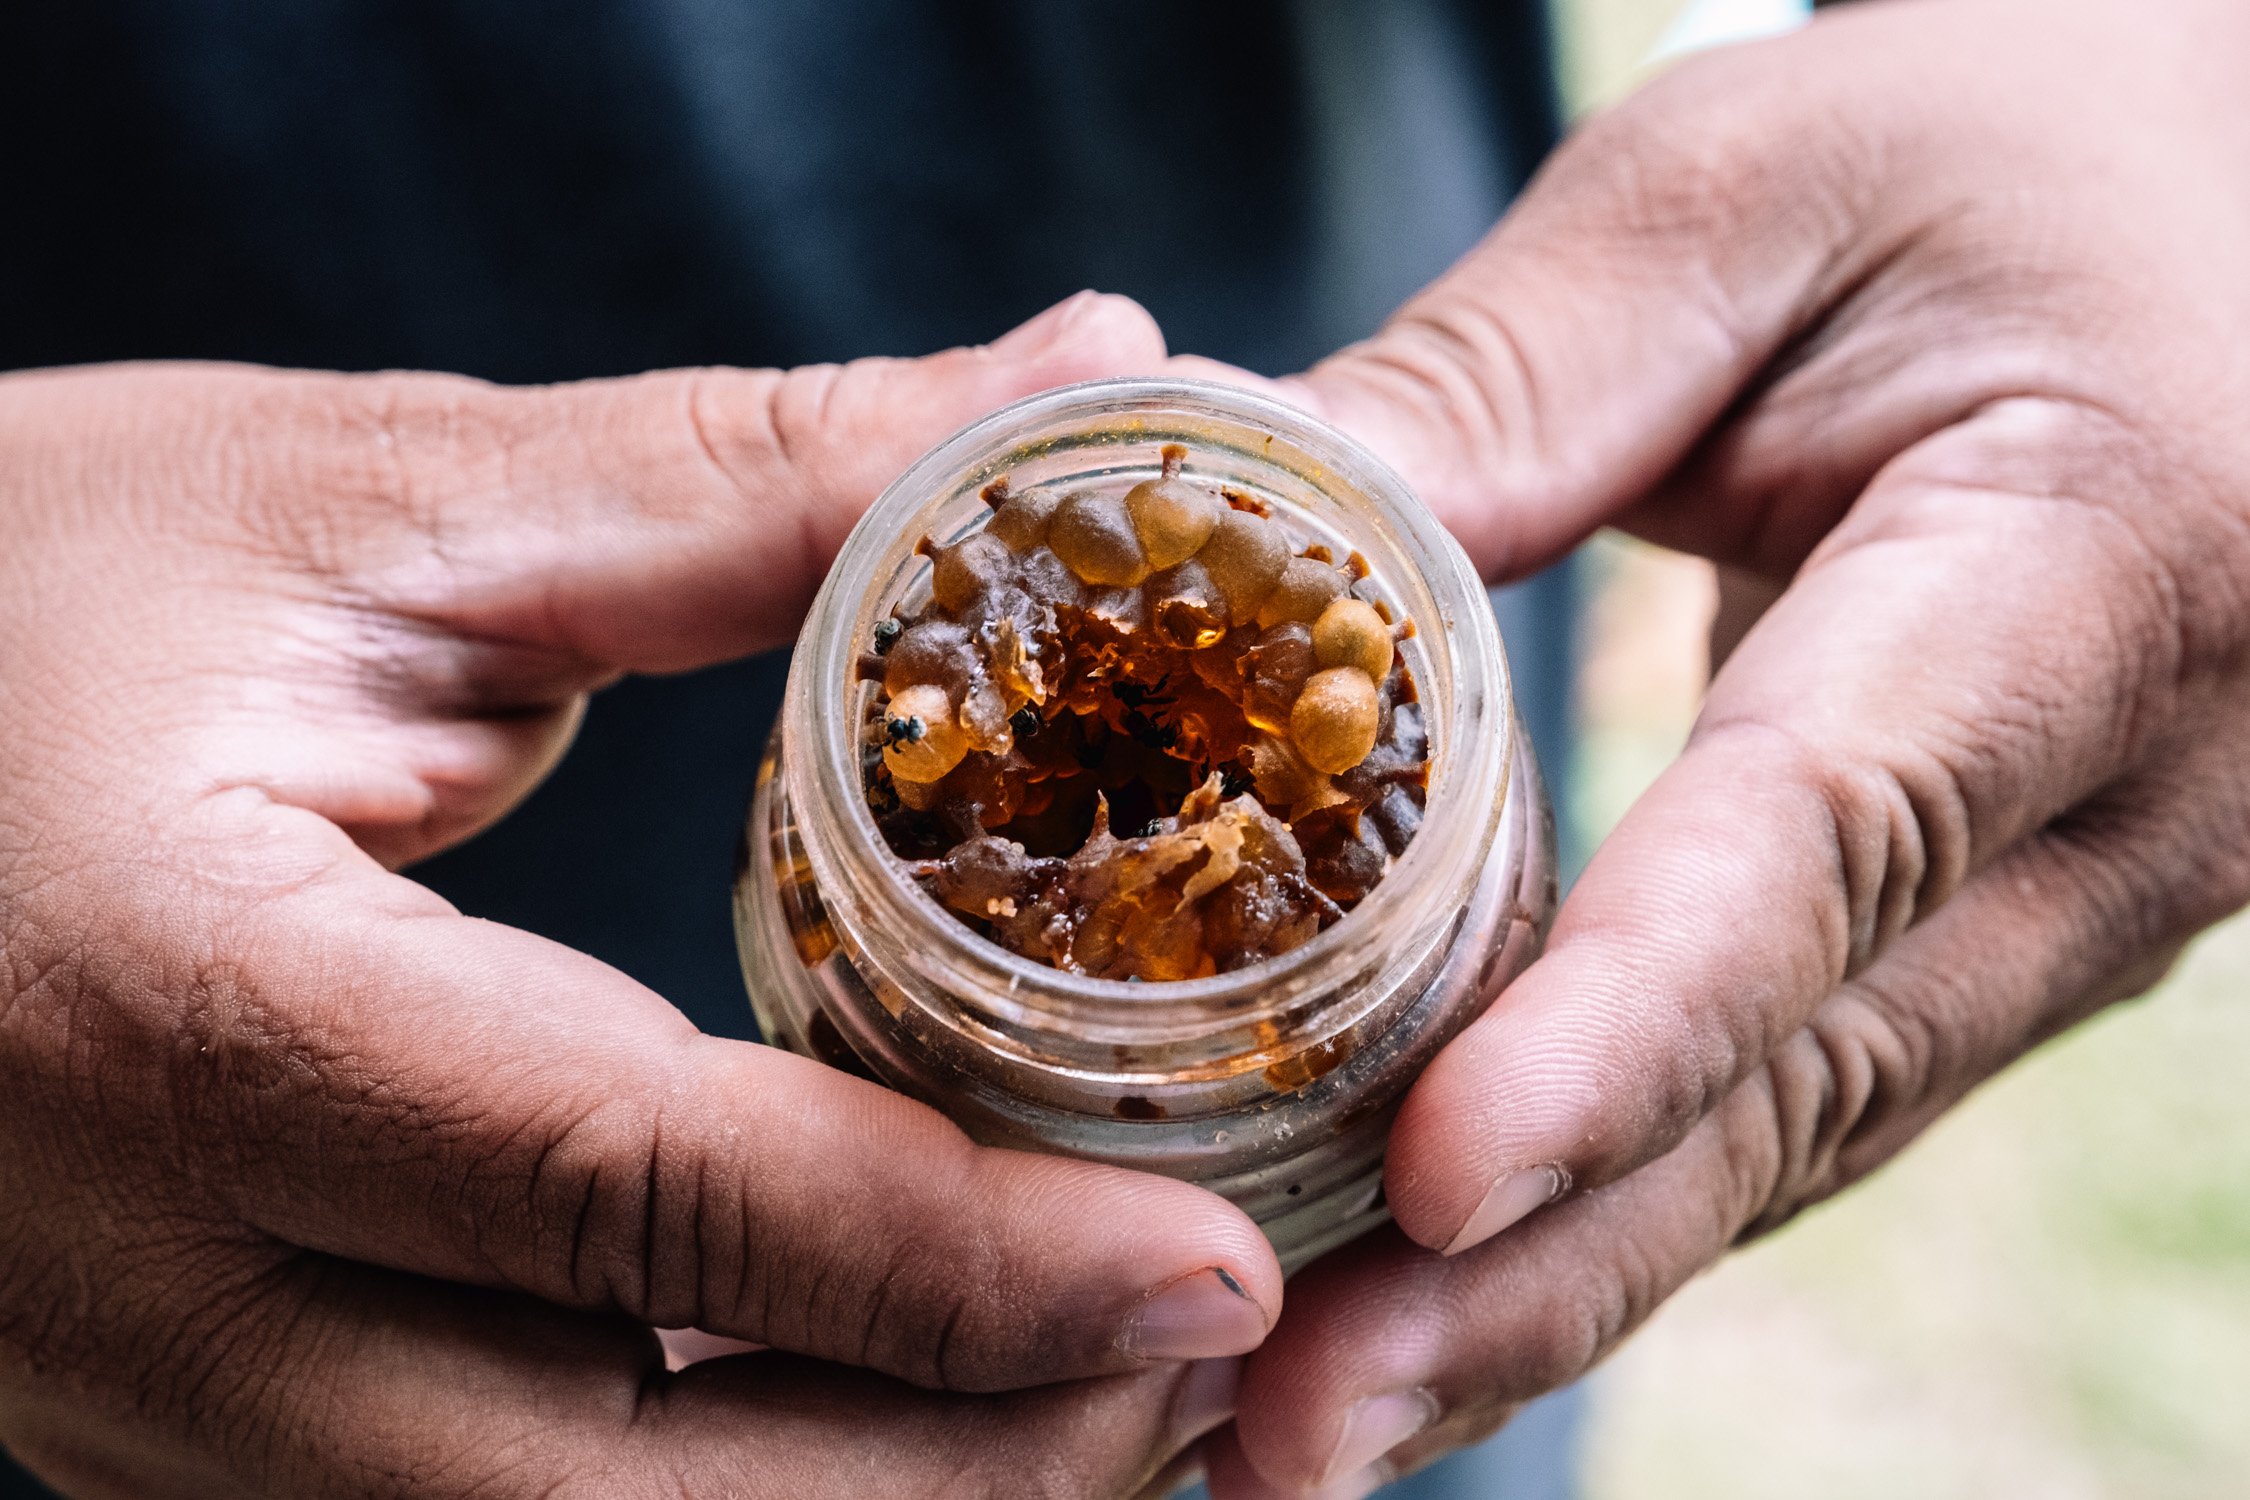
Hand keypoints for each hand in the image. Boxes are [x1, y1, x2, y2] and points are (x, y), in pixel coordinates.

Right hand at [0, 293, 1278, 1497]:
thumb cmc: (6, 584)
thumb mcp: (361, 505)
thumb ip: (748, 479)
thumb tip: (1085, 374)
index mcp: (175, 1011)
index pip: (635, 1198)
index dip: (958, 1261)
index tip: (1222, 1263)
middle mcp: (137, 1289)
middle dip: (961, 1470)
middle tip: (1208, 1340)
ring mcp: (139, 1410)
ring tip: (1103, 1381)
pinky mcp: (175, 1432)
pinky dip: (735, 1492)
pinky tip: (895, 1396)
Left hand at [1200, 1, 2249, 1490]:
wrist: (2244, 206)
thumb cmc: (2020, 145)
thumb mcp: (1750, 198)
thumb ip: (1497, 388)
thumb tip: (1218, 559)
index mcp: (2092, 573)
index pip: (1832, 841)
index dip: (1627, 1030)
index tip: (1433, 1181)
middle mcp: (2125, 805)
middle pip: (1797, 1085)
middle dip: (1535, 1277)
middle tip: (1275, 1430)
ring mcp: (2078, 903)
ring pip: (1791, 1140)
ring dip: (1549, 1297)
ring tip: (1295, 1427)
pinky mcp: (1995, 929)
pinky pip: (1792, 1092)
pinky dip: (1607, 1205)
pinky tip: (1428, 1293)